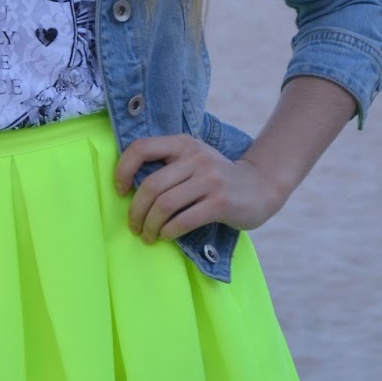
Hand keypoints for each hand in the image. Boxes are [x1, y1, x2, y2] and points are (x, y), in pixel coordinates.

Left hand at [114, 134, 288, 242]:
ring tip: (148, 236)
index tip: (120, 190)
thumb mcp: (194, 159)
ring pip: (165, 205)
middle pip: (151, 185)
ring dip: (150, 225)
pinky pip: (184, 220)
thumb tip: (128, 186)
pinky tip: (167, 236)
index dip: (123, 170)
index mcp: (183, 144)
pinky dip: (169, 231)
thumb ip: (168, 165)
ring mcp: (210, 179)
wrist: (261, 186)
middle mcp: (195, 157)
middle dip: (136, 211)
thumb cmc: (218, 178)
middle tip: (134, 226)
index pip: (141, 148)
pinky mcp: (221, 202)